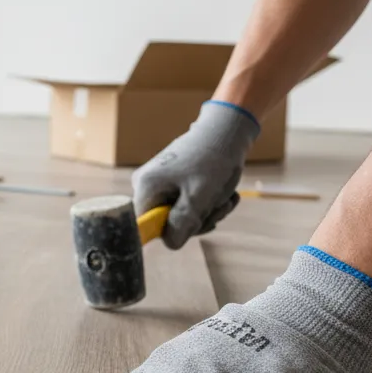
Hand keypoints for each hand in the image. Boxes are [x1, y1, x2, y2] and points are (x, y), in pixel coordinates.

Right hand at [132, 100, 259, 248]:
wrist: (227, 129)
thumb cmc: (213, 159)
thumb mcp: (200, 197)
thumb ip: (183, 223)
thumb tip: (170, 242)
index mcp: (145, 187)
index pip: (145, 226)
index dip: (168, 232)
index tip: (192, 225)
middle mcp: (144, 185)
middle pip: (165, 222)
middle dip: (197, 221)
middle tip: (219, 208)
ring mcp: (157, 183)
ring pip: (179, 215)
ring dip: (207, 213)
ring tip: (225, 198)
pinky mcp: (170, 182)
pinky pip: (185, 205)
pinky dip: (206, 204)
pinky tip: (221, 194)